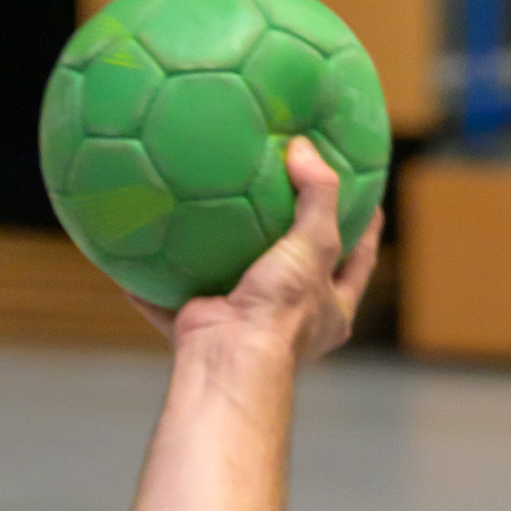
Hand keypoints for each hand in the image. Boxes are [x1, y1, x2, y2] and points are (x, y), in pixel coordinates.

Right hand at [155, 143, 381, 363]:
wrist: (228, 362)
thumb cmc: (282, 310)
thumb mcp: (313, 244)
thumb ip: (316, 194)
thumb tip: (303, 148)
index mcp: (330, 309)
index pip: (359, 260)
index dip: (366, 228)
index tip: (365, 195)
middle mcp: (292, 320)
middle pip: (302, 272)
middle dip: (296, 241)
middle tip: (288, 193)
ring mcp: (246, 324)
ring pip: (238, 284)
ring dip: (227, 257)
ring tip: (216, 212)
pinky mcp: (204, 325)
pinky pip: (176, 299)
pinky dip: (159, 282)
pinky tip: (144, 250)